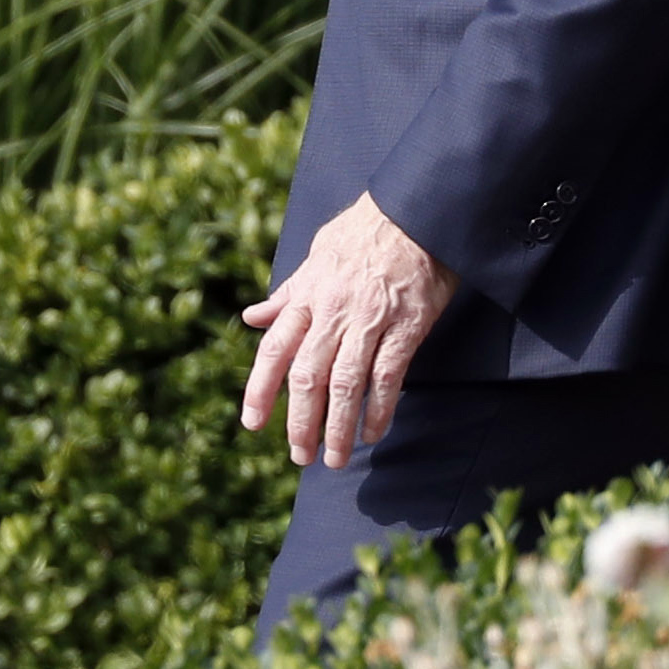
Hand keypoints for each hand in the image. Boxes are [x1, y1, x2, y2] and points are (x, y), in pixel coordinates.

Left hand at [241, 193, 457, 468]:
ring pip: (346, 384)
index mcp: (308, 294)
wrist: (416, 210)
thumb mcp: (317, 254)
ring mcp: (370, 320)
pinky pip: (388, 376)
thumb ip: (287, 292)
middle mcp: (333, 311)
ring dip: (338, 427)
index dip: (260, 389)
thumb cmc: (365, 231)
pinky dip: (379, 409)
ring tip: (335, 458)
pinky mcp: (406, 326)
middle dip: (300, 423)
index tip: (252, 423)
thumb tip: (253, 317)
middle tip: (299, 455)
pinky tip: (373, 432)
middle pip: (308, 377)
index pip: (275, 349)